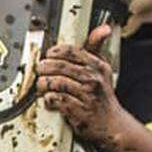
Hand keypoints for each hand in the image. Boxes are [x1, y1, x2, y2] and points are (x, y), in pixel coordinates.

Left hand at [35, 25, 123, 144]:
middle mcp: (94, 79)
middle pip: (61, 67)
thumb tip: (104, 27)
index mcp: (98, 66)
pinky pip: (57, 100)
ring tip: (41, 85)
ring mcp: (86, 96)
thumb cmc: (102, 95)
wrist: (111, 123)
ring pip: (57, 83)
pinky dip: (49, 99)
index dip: (56, 52)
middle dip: (45, 67)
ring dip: (44, 83)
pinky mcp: (79, 111)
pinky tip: (48, 98)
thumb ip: (96, 49)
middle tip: (39, 69)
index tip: (48, 55)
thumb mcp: (103, 69)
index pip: (72, 52)